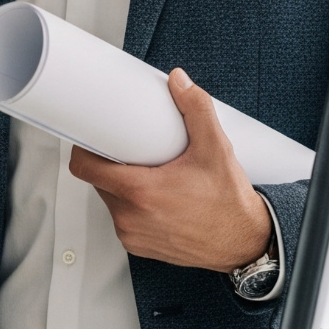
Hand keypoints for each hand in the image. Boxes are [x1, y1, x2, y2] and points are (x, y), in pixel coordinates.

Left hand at [68, 68, 271, 272]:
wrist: (244, 243)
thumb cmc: (229, 204)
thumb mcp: (216, 148)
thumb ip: (196, 109)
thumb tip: (178, 82)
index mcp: (140, 192)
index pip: (86, 167)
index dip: (84, 149)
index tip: (93, 138)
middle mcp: (130, 217)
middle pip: (99, 181)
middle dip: (110, 164)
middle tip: (132, 152)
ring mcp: (133, 235)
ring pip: (110, 201)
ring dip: (121, 186)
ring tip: (147, 174)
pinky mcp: (139, 246)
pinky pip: (123, 219)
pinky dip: (132, 207)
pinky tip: (153, 198)